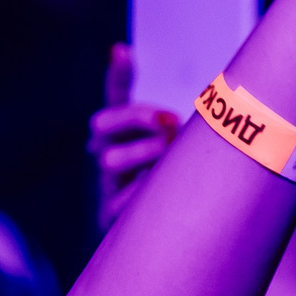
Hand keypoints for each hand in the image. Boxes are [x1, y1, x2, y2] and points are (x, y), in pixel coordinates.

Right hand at [90, 44, 179, 233]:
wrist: (163, 244)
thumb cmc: (181, 191)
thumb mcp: (184, 159)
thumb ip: (182, 136)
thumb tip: (194, 114)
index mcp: (124, 136)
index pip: (114, 99)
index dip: (117, 76)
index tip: (122, 51)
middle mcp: (107, 154)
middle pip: (101, 123)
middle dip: (136, 118)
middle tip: (170, 120)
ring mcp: (106, 184)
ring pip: (110, 160)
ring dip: (144, 156)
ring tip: (170, 162)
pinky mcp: (108, 215)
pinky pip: (121, 201)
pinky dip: (144, 197)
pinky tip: (162, 199)